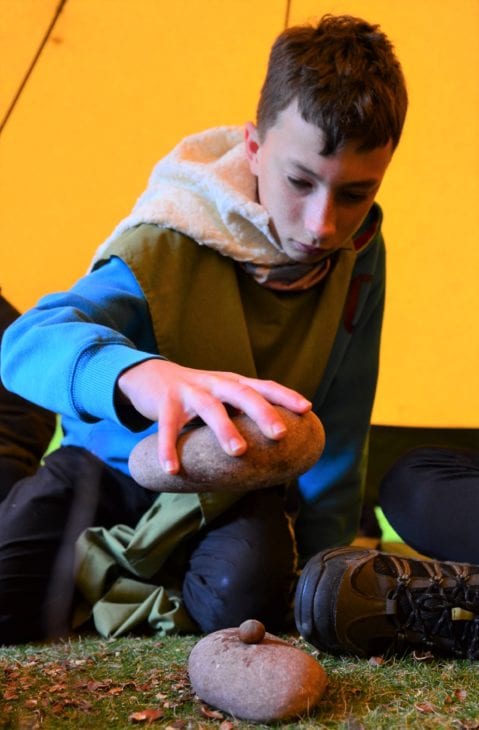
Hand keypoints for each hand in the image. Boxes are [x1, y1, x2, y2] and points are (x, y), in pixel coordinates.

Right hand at [118, 359, 310, 474]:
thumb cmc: (194, 393)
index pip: (263, 386)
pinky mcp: (165, 402)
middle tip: (280, 434)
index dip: (285, 396)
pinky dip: (169, 447)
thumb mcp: (221, 396)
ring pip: (210, 407)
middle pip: (242, 394)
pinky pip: (167, 426)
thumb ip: (242, 413)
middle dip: (262, 413)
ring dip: (225, 428)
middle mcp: (214, 384)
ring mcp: (189, 391)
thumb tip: (275, 445)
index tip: (307, 409)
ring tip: (238, 451)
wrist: (149, 375)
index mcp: (232, 383)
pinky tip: (173, 469)